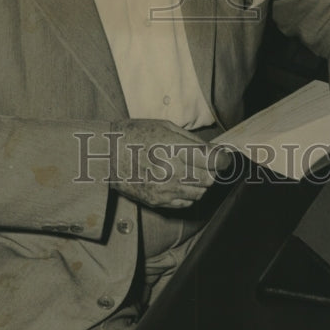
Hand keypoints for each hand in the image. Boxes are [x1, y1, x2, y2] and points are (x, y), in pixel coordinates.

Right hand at [109, 119, 230, 208]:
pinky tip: (179, 182)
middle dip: (212, 171)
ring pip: (200, 193)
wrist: (105, 157)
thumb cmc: (134, 135)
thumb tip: (213, 150)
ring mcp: (164, 190)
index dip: (223, 160)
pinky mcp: (158, 202)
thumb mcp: (164, 126)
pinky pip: (186, 203)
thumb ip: (191, 139)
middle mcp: (171, 172)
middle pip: (210, 179)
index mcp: (173, 149)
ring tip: (190, 170)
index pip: (212, 160)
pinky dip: (189, 194)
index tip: (224, 158)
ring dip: (201, 183)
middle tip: (206, 162)